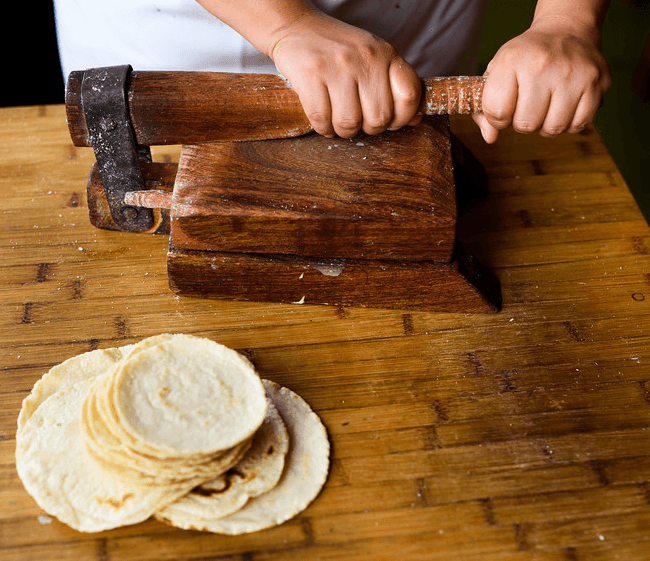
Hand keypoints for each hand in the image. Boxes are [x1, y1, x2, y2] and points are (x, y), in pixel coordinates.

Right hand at [269, 10, 421, 137]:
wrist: (297, 27)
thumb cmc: (339, 50)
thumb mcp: (373, 59)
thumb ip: (394, 87)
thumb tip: (416, 120)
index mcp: (386, 53)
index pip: (409, 95)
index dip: (402, 118)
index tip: (389, 121)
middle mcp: (365, 58)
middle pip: (378, 118)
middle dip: (367, 128)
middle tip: (358, 120)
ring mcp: (338, 66)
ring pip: (349, 123)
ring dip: (343, 131)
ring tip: (338, 121)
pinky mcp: (311, 75)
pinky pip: (322, 120)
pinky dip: (323, 128)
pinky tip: (323, 119)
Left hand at [473, 17, 610, 142]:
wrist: (566, 32)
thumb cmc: (526, 58)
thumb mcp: (497, 72)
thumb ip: (485, 108)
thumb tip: (490, 138)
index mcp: (512, 61)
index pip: (497, 112)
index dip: (498, 119)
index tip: (504, 109)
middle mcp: (543, 65)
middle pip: (526, 124)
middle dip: (523, 123)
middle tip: (527, 107)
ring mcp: (573, 74)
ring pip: (553, 129)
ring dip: (546, 125)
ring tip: (546, 107)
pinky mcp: (597, 83)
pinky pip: (578, 125)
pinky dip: (569, 123)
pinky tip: (564, 107)